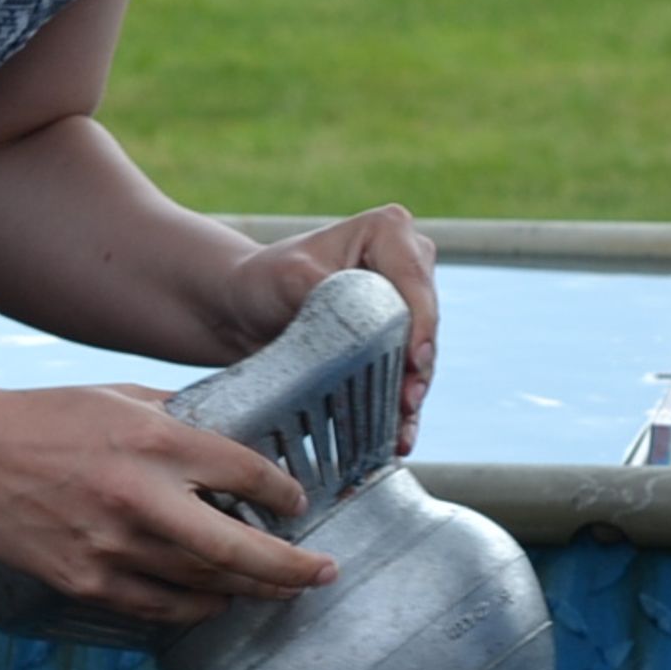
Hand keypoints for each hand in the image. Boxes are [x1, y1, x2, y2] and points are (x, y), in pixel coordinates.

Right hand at [0, 380, 337, 627]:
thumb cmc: (46, 417)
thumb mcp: (122, 397)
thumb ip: (182, 415)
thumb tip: (237, 425)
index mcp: (155, 441)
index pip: (246, 473)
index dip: (284, 493)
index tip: (299, 503)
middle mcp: (140, 497)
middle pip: (238, 550)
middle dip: (293, 568)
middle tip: (325, 573)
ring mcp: (110, 546)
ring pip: (203, 584)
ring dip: (248, 590)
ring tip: (279, 589)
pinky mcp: (84, 580)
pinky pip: (157, 606)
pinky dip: (194, 607)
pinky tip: (216, 602)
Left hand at [218, 202, 440, 449]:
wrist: (245, 309)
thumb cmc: (263, 280)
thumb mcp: (289, 275)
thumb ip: (327, 289)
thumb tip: (360, 322)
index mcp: (389, 232)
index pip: (415, 281)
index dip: (421, 323)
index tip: (415, 360)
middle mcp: (408, 263)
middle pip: (425, 320)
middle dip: (418, 365)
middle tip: (409, 401)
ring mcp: (406, 304)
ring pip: (421, 353)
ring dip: (413, 393)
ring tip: (404, 431)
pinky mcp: (396, 340)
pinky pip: (406, 375)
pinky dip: (402, 408)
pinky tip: (400, 437)